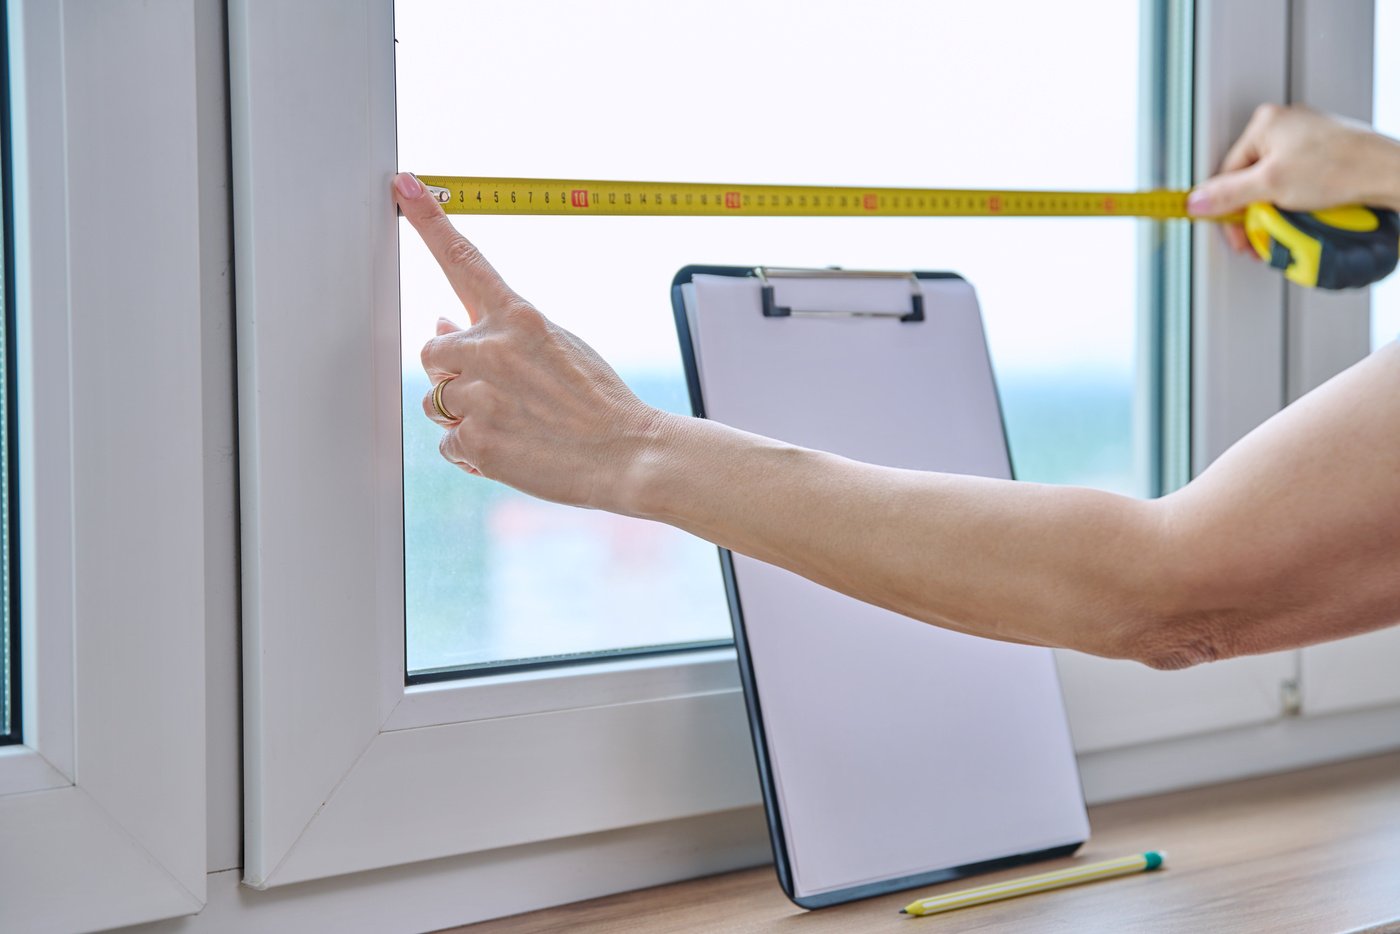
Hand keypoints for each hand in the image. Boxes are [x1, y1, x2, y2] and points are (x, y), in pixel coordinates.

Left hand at [394, 172, 668, 509]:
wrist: (627, 454)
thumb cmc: (598, 402)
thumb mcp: (558, 347)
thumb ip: (500, 333)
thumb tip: (440, 323)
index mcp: (519, 318)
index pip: (464, 259)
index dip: (428, 220)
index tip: (402, 185)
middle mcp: (493, 350)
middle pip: (432, 352)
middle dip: (452, 372)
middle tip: (499, 393)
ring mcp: (480, 397)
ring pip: (437, 402)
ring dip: (464, 415)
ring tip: (516, 424)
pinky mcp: (476, 441)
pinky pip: (448, 444)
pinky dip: (473, 451)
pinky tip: (513, 448)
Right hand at [1187, 103, 1399, 253]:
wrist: (1388, 173)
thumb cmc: (1342, 166)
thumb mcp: (1272, 185)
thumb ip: (1228, 194)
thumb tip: (1196, 201)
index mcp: (1266, 123)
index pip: (1227, 172)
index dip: (1228, 208)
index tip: (1236, 232)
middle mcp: (1285, 126)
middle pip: (1250, 180)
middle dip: (1255, 213)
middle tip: (1262, 235)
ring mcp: (1307, 140)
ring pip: (1274, 185)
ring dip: (1276, 212)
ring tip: (1289, 226)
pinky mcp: (1325, 156)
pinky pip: (1296, 185)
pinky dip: (1297, 205)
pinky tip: (1306, 215)